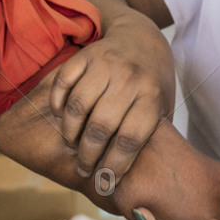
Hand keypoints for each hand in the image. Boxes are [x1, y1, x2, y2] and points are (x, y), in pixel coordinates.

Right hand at [49, 11, 173, 182]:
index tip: (106, 181)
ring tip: (72, 146)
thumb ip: (153, 137)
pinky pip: (63, 83)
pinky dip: (58, 104)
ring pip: (78, 106)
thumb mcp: (162, 107)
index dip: (115, 166)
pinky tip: (62, 118)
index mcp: (151, 96)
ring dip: (70, 133)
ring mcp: (106, 64)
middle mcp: (130, 79)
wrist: (141, 38)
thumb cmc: (151, 84)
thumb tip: (142, 180)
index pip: (130, 139)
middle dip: (89, 156)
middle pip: (101, 126)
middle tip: (84, 168)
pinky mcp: (86, 55)